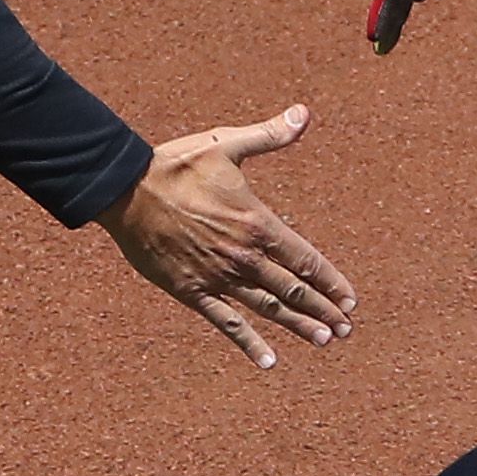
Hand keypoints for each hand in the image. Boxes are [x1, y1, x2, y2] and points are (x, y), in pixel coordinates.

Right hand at [101, 109, 357, 370]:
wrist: (126, 191)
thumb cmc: (176, 165)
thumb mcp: (225, 144)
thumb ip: (269, 135)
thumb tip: (304, 114)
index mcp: (257, 224)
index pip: (306, 259)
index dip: (331, 280)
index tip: (350, 298)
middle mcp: (244, 257)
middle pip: (293, 290)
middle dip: (324, 310)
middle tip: (347, 329)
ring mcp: (218, 278)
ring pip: (268, 309)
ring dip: (298, 327)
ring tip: (324, 341)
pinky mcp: (192, 291)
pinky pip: (226, 322)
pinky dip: (249, 343)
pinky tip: (268, 361)